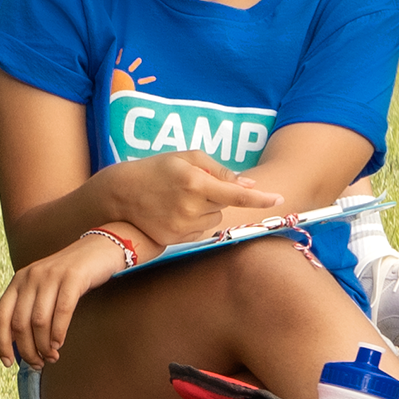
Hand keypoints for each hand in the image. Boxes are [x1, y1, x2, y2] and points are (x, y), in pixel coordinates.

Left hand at [0, 228, 137, 367]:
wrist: (100, 249)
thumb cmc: (71, 278)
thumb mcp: (44, 290)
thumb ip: (31, 311)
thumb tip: (23, 349)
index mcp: (18, 281)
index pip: (1, 316)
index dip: (2, 342)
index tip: (8, 362)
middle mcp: (30, 277)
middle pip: (20, 323)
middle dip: (28, 350)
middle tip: (38, 364)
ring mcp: (50, 276)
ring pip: (39, 321)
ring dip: (44, 346)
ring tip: (51, 358)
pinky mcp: (72, 277)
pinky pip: (61, 311)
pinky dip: (58, 332)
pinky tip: (59, 344)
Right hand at [104, 149, 290, 239]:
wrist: (119, 194)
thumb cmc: (155, 170)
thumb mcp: (185, 158)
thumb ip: (219, 170)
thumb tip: (249, 183)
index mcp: (195, 182)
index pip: (235, 193)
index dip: (259, 198)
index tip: (278, 199)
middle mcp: (190, 207)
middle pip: (224, 206)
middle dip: (215, 197)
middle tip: (191, 187)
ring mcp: (182, 226)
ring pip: (213, 221)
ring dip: (204, 211)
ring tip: (178, 201)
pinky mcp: (174, 239)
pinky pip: (199, 233)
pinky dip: (193, 224)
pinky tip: (173, 213)